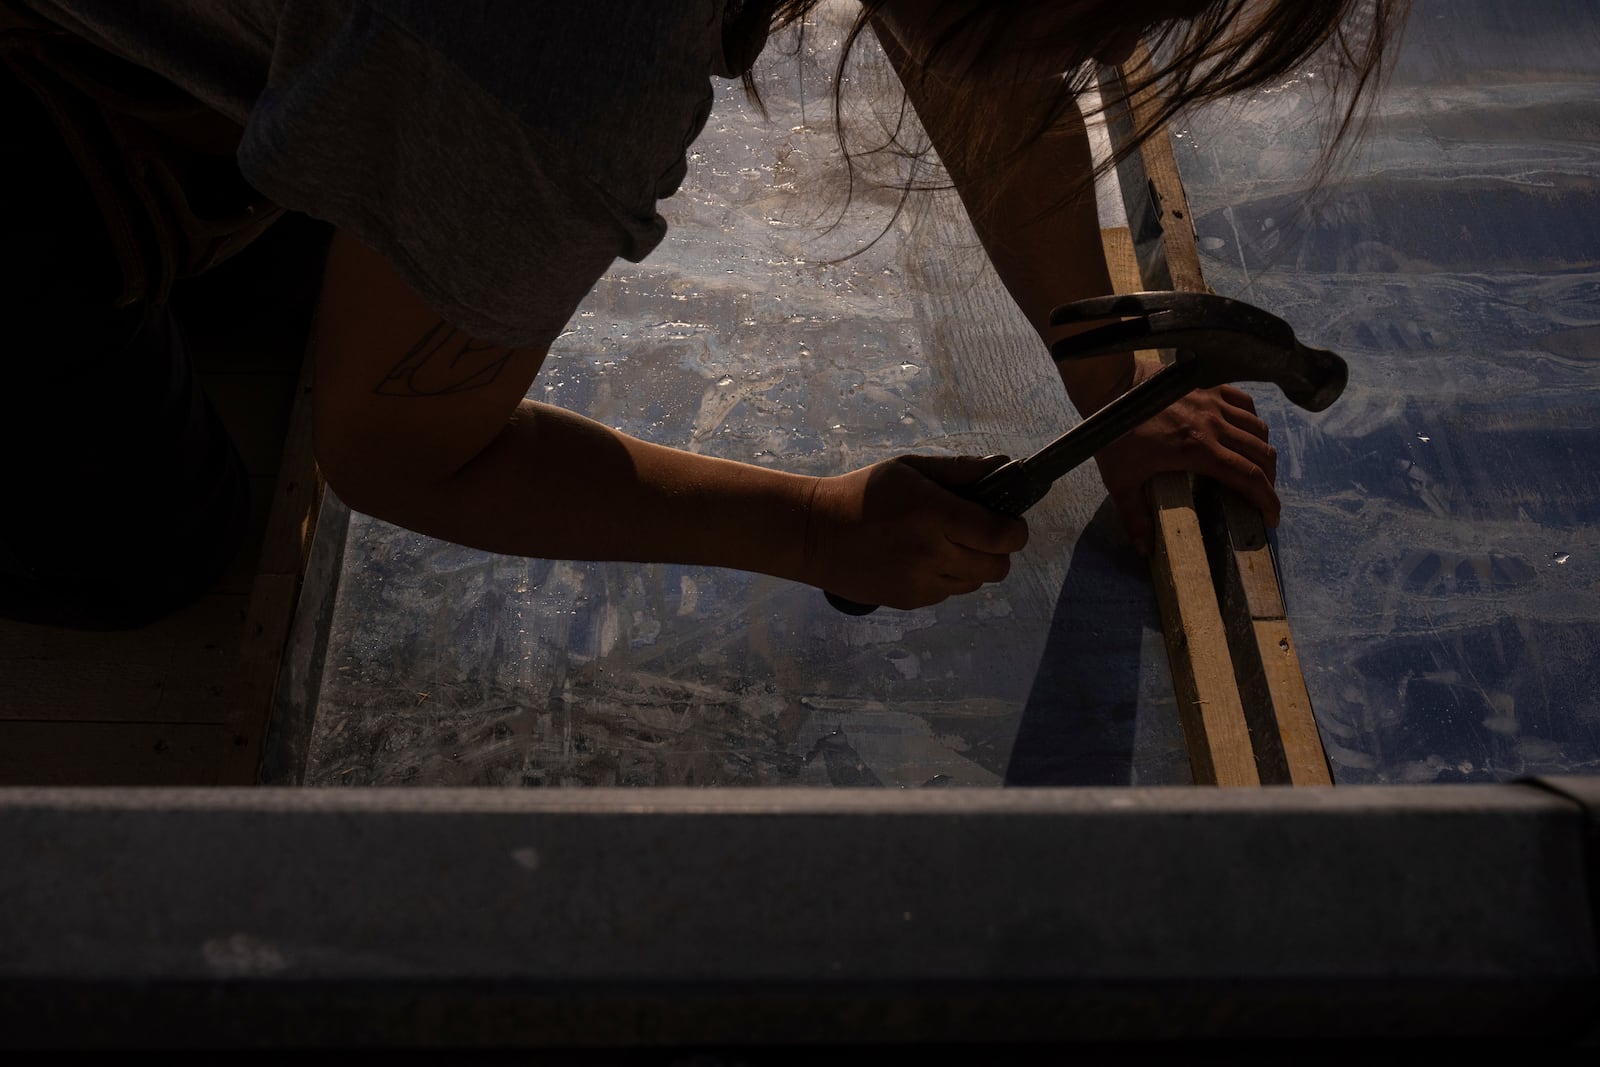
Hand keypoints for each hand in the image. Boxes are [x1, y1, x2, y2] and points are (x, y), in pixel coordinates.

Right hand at [804, 455, 1028, 609]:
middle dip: (999, 549)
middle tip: (980, 532)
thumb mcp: (910, 469)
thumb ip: (959, 470)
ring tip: (948, 545)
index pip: (1001, 535)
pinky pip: (949, 593)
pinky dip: (948, 578)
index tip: (1008, 519)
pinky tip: (925, 559)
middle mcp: (931, 554)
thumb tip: (1004, 466)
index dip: (1015, 529)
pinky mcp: (909, 601)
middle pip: (997, 566)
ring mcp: (920, 583)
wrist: (814, 534)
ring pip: (976, 582)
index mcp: (933, 514)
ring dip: (974, 564)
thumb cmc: (864, 493)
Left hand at [1091, 360, 1278, 555]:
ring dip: (1263, 450)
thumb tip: (1144, 548)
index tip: (1271, 517)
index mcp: (1197, 450)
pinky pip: (1244, 402)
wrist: (1110, 387)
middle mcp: (1213, 426)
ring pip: (1257, 428)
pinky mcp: (1208, 387)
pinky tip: (1244, 431)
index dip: (1267, 500)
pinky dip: (1252, 419)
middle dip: (1269, 480)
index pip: (1248, 477)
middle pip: (1261, 454)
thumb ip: (1135, 515)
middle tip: (1261, 497)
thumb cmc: (1113, 434)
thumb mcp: (1120, 481)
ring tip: (1256, 467)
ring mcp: (1213, 403)